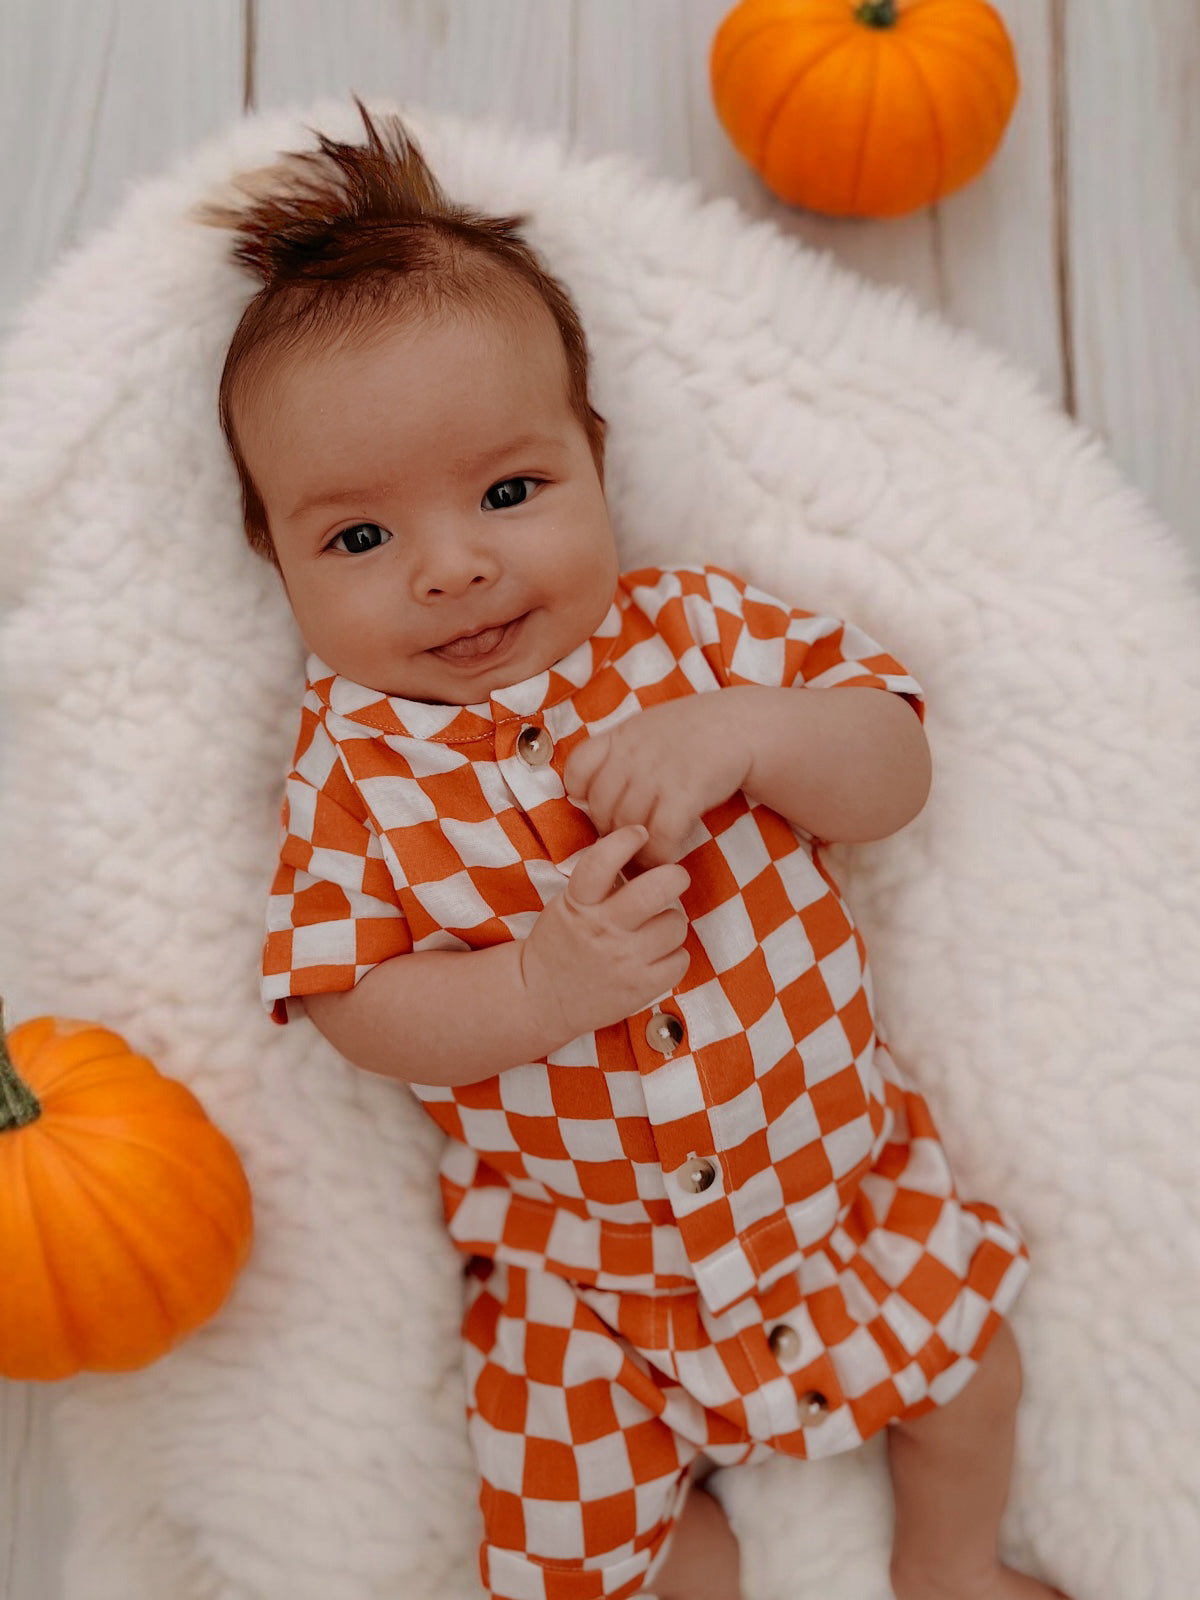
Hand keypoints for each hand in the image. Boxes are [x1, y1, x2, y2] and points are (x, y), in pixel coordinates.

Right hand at [519, 824, 690, 1043]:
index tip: (639, 833)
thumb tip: (641, 855)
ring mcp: (624, 960)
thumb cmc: (560, 945)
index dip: (625, 840)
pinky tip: (656, 956)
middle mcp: (603, 929)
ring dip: (671, 923)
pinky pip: (680, 959)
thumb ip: (597, 884)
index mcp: (579, 904)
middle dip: (674, 876)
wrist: (540, 999)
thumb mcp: (566, 905)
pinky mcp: (640, 988)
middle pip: (656, 890)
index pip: (602, 862)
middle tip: (674, 878)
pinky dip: (673, 956)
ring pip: (675, 924)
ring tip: (655, 929)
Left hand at [563, 695, 751, 866]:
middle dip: (610, 831)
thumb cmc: (693, 731)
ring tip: (646, 855)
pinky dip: (660, 855)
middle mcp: (632, 754)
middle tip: (626, 841)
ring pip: (627, 827)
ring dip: (635, 850)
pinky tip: (667, 856)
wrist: (741, 725)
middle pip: (601, 808)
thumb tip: (585, 791)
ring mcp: (657, 774)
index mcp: (619, 736)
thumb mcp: (646, 728)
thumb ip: (617, 753)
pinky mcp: (685, 793)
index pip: (576, 771)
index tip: (597, 806)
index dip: (581, 796)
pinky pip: (660, 837)